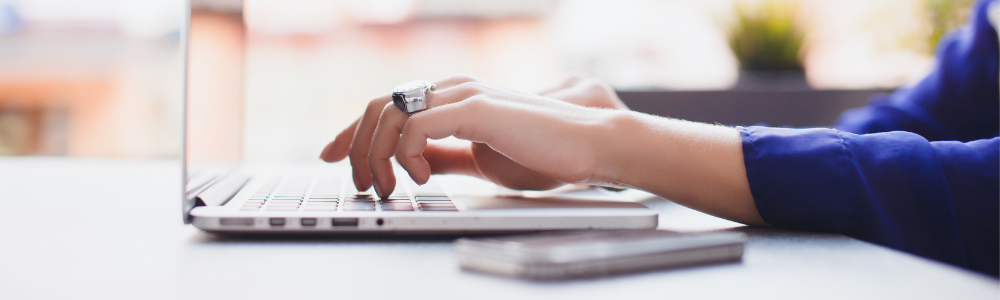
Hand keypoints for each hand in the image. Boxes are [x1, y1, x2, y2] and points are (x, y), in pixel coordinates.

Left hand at [319, 74, 765, 225]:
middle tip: (362, 185)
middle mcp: (451, 88)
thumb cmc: (542, 154)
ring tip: (387, 188)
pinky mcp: (475, 107)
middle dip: (355, 147)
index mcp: (451, 97)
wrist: (589, 147)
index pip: (386, 106)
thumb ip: (442, 155)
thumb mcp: (477, 160)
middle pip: (376, 106)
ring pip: (388, 113)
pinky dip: (406, 155)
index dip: (351, 131)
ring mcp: (462, 94)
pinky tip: (422, 177)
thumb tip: (407, 164)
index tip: (332, 156)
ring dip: (375, 155)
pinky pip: (415, 126)